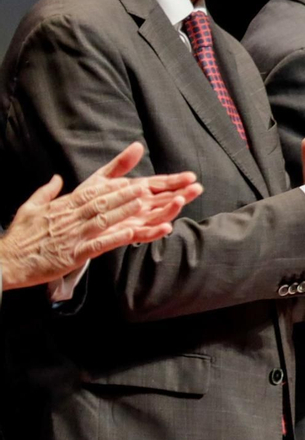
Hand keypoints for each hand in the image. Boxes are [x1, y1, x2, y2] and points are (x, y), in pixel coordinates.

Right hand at [0, 142, 202, 290]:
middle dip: (130, 193)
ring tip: (149, 202)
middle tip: (155, 185)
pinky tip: (137, 234)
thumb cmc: (20, 237)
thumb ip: (46, 192)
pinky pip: (102, 244)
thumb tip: (56, 178)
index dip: (116, 183)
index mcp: (65, 205)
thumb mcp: (30, 208)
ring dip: (128, 209)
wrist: (6, 261)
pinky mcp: (74, 253)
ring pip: (106, 218)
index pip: (94, 190)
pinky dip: (121, 238)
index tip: (135, 178)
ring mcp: (74, 234)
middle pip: (105, 201)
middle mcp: (72, 216)